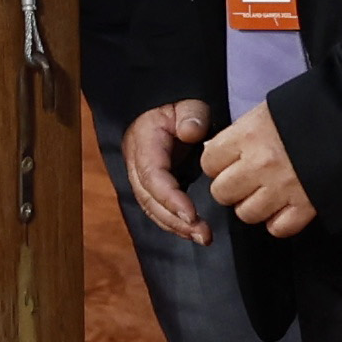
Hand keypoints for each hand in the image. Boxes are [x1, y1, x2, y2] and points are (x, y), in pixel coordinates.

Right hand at [121, 102, 213, 244]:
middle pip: (150, 200)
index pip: (152, 177)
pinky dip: (174, 224)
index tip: (191, 214)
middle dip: (175, 221)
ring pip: (152, 209)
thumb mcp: (187, 104)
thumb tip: (190, 133)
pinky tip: (194, 232)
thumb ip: (191, 115)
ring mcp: (143, 179)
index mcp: (144, 144)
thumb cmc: (178, 108)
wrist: (163, 110)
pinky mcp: (153, 188)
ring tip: (203, 238)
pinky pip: (158, 209)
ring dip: (176, 227)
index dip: (170, 198)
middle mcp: (138, 166)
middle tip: (203, 234)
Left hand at [200, 102, 316, 237]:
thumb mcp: (271, 109)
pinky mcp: (306, 205)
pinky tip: (285, 207)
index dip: (217, 163)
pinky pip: (278, 228)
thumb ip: (243, 131)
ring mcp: (283, 187)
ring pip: (246, 214)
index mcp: (249, 134)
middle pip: (222, 192)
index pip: (209, 161)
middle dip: (231, 188)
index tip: (227, 162)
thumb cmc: (314, 110)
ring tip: (266, 194)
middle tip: (246, 180)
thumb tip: (217, 150)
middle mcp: (261, 163)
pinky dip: (279, 221)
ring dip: (253, 206)